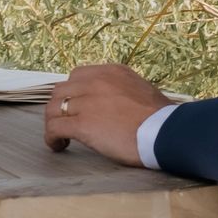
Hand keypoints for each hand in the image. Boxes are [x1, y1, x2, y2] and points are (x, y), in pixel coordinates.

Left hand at [43, 63, 167, 164]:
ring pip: (53, 108)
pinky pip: (54, 127)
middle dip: (59, 107)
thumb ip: (122, 92)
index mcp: (112, 72)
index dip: (72, 93)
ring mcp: (87, 102)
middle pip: (61, 90)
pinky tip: (59, 146)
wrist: (165, 132)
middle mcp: (96, 82)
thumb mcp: (141, 91)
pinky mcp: (82, 124)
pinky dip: (52, 138)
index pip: (77, 76)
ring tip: (60, 137)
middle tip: (66, 123)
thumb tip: (115, 105)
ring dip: (53, 123)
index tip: (76, 107)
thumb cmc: (161, 119)